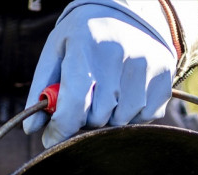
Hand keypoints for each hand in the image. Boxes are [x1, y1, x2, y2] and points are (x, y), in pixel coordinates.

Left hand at [24, 2, 176, 148]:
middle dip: (86, 117)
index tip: (52, 137)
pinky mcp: (165, 76)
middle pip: (98, 118)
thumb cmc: (84, 34)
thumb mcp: (57, 51)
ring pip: (122, 121)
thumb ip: (42, 88)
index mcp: (85, 46)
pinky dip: (133, 113)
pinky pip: (145, 116)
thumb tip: (32, 129)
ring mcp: (146, 66)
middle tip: (86, 100)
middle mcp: (119, 55)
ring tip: (107, 92)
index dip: (60, 130)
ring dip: (111, 116)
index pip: (73, 105)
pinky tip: (127, 91)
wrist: (128, 8)